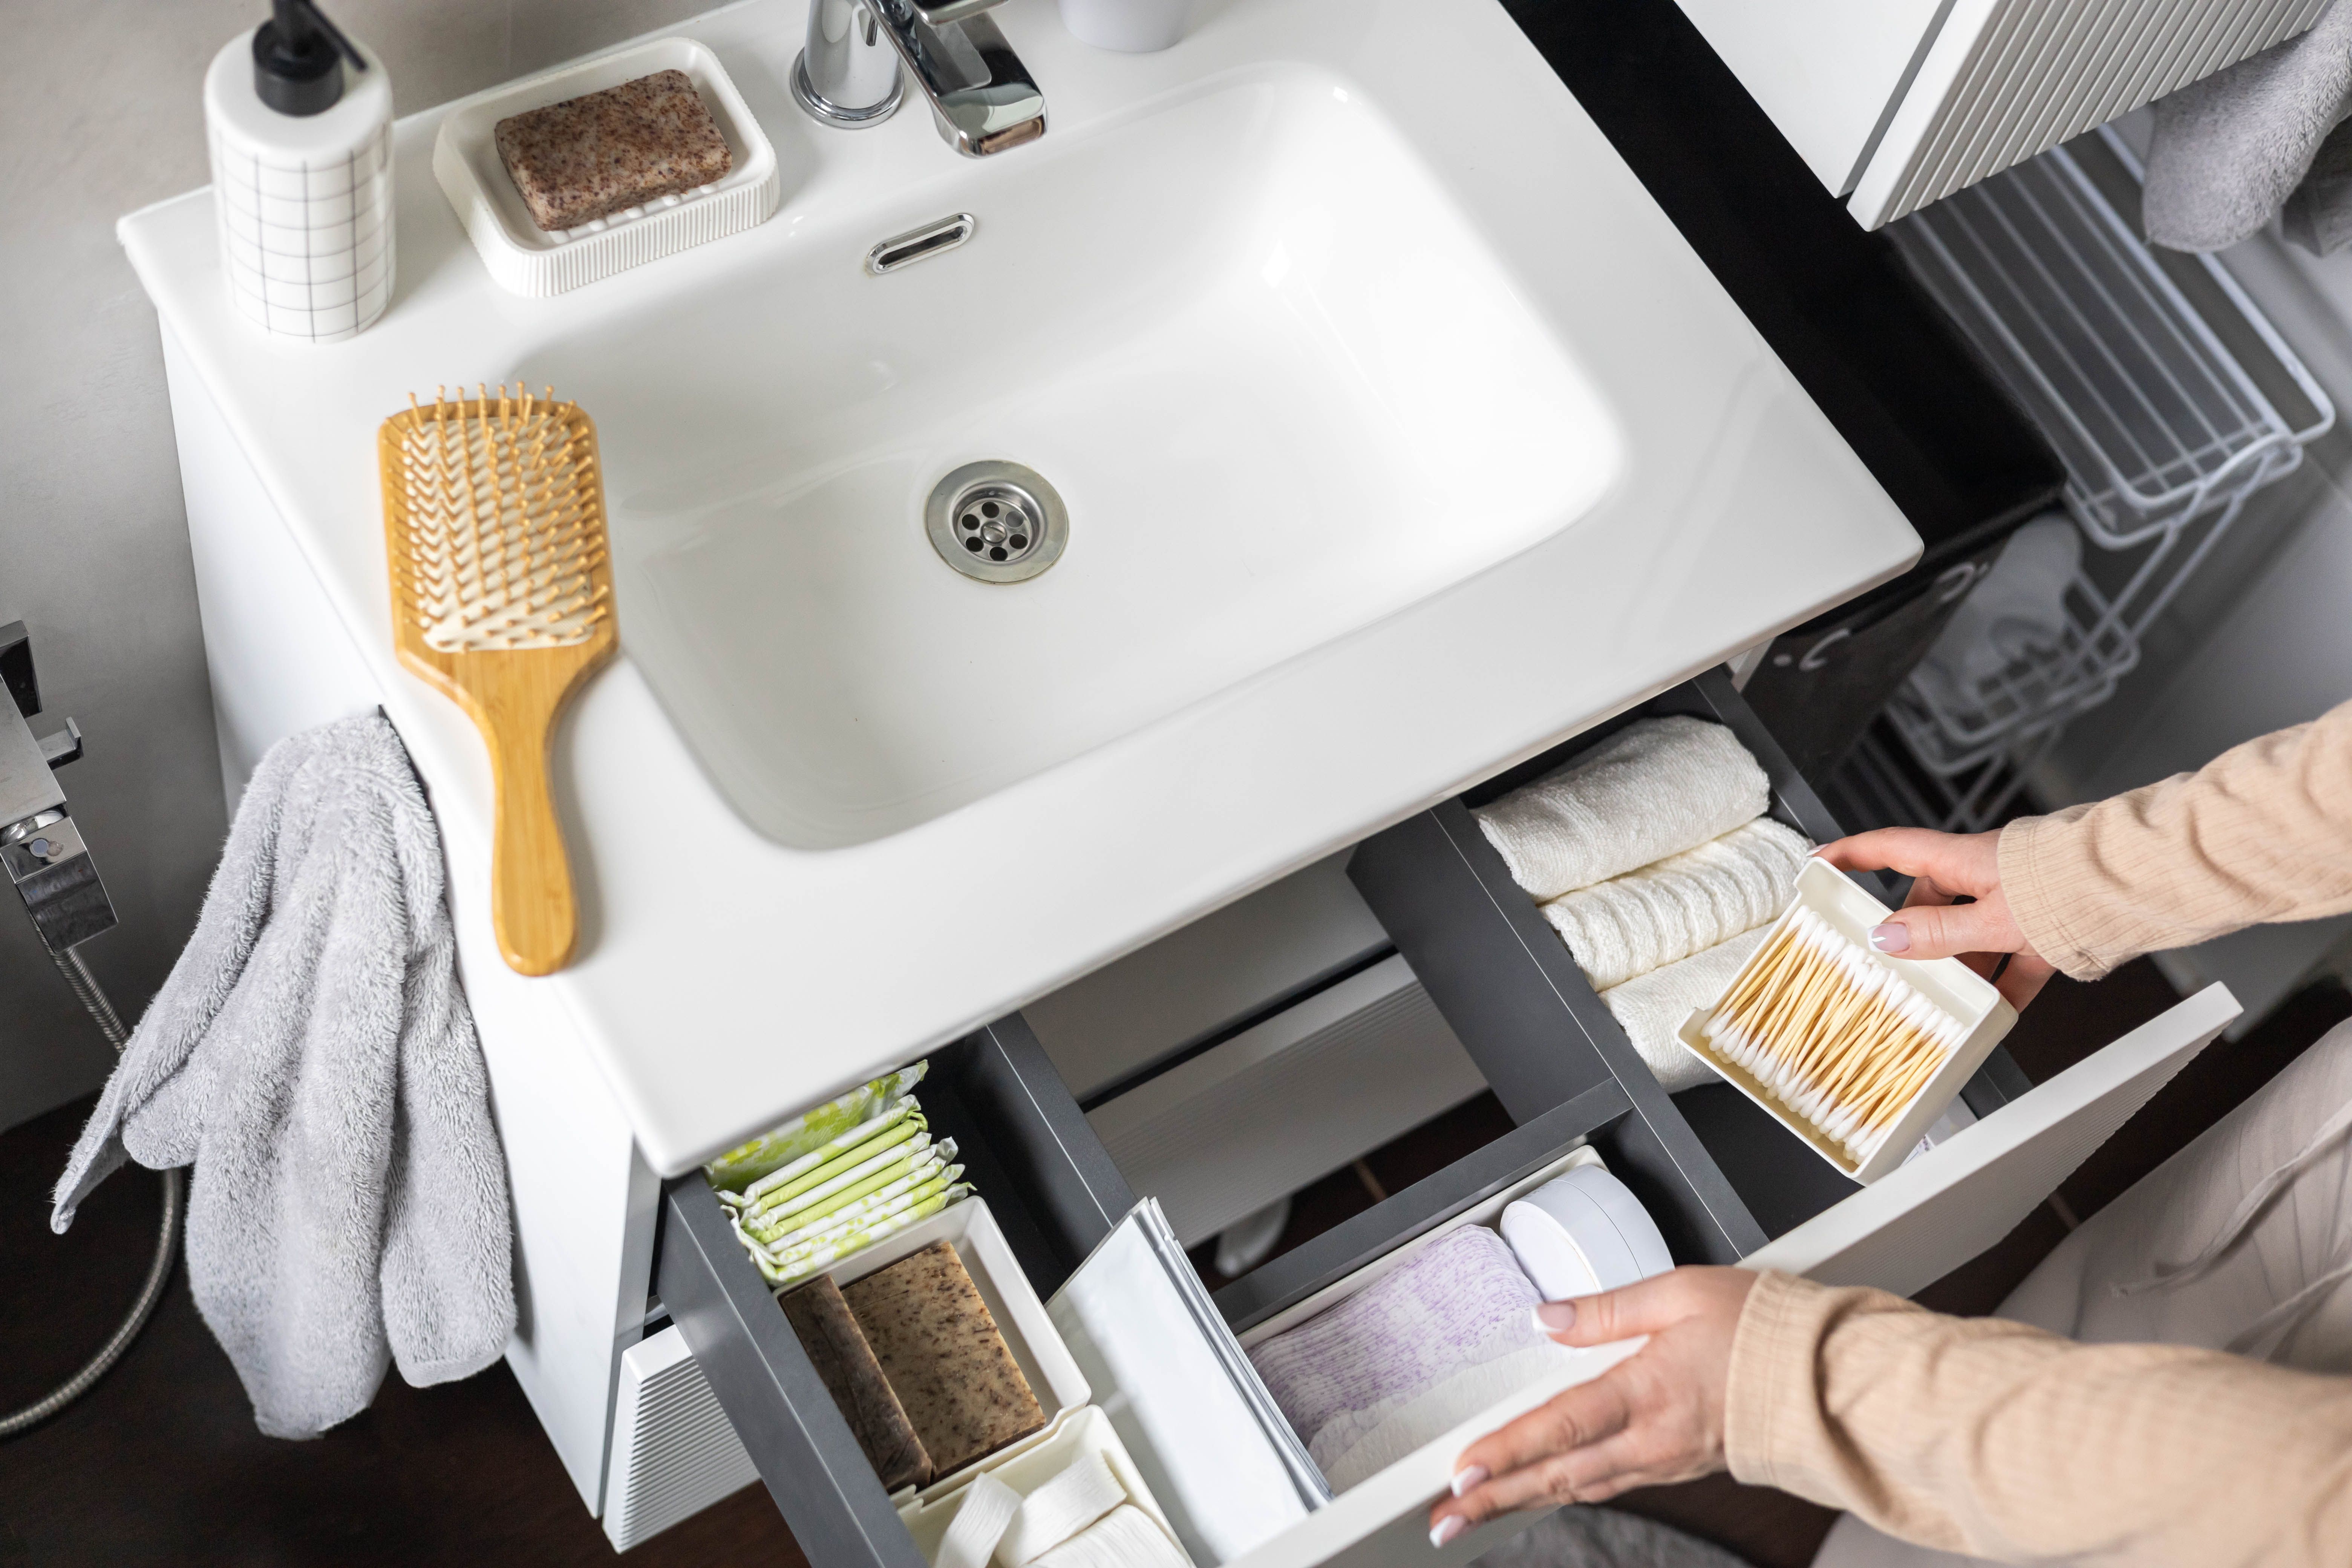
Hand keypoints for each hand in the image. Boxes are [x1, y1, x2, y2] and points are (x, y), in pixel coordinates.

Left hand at [1426, 1268, 1755, 1548]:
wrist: (1827, 1380)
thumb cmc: (1762, 1332)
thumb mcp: (1681, 1293)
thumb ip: (1608, 1309)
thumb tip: (1549, 1317)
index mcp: (1648, 1392)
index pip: (1560, 1427)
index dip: (1507, 1452)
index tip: (1463, 1472)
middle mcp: (1653, 1438)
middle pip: (1558, 1474)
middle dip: (1497, 1497)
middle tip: (1447, 1517)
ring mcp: (1667, 1459)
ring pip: (1581, 1486)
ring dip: (1527, 1498)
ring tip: (1480, 1511)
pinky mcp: (1680, 1465)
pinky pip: (1613, 1484)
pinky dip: (1571, 1489)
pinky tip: (1549, 1489)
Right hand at [1814, 828, 2055, 1008]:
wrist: (2133, 888)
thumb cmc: (2061, 888)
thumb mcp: (1990, 918)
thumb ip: (1938, 932)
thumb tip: (1886, 938)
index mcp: (1960, 859)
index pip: (1889, 848)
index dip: (1850, 854)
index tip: (1819, 864)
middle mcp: (1984, 875)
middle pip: (1929, 899)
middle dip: (1913, 934)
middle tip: (1894, 964)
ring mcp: (2014, 900)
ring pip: (1971, 933)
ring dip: (1960, 966)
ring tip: (1949, 1001)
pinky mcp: (2044, 925)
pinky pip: (2014, 958)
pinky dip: (2004, 985)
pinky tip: (1998, 1016)